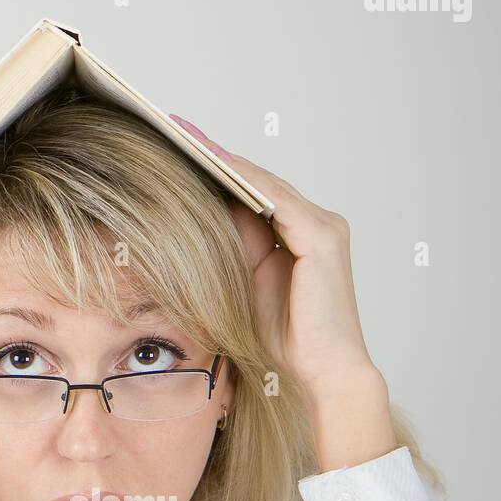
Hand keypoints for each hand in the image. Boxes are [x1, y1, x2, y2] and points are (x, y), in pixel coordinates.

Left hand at [169, 116, 382, 402]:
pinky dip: (246, 181)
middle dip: (218, 155)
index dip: (220, 169)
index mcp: (303, 234)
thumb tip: (202, 214)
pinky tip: (215, 165)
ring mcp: (324, 227)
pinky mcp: (322, 238)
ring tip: (187, 138)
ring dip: (226, 160)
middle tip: (176, 127)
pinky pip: (277, 201)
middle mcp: (319, 223)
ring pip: (267, 184)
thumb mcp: (247, 284)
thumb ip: (236, 247)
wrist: (323, 372)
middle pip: (261, 181)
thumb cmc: (288, 339)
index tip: (182, 146)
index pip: (257, 193)